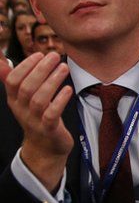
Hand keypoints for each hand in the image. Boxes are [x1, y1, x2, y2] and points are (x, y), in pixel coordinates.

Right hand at [1, 52, 73, 190]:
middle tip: (54, 56)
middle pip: (27, 87)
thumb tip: (2, 63)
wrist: (45, 147)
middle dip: (40, 69)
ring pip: (39, 99)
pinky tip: (68, 89)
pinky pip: (52, 114)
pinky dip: (60, 100)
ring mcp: (34, 120)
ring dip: (52, 81)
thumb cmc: (38, 117)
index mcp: (14, 100)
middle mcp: (21, 109)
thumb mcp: (24, 100)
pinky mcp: (49, 129)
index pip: (13, 81)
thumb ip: (17, 82)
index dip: (25, 66)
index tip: (39, 54)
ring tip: (64, 67)